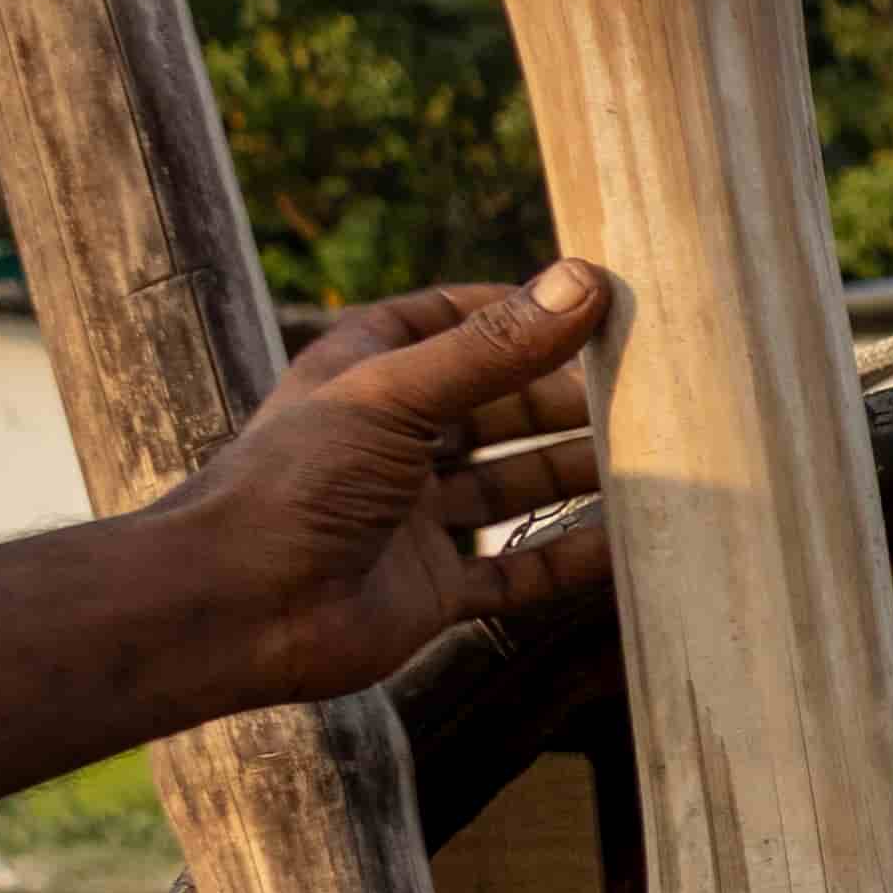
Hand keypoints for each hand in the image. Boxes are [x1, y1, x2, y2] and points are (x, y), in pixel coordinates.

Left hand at [160, 270, 615, 706]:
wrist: (238, 609)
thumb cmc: (293, 482)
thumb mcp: (395, 395)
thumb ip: (493, 347)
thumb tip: (583, 282)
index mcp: (364, 378)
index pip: (444, 323)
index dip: (513, 311)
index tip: (590, 303)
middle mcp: (390, 444)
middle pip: (495, 407)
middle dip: (562, 397)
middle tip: (643, 390)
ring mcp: (414, 519)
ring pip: (513, 485)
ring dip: (575, 473)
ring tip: (654, 460)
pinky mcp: (433, 589)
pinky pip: (518, 571)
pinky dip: (570, 558)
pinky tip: (625, 544)